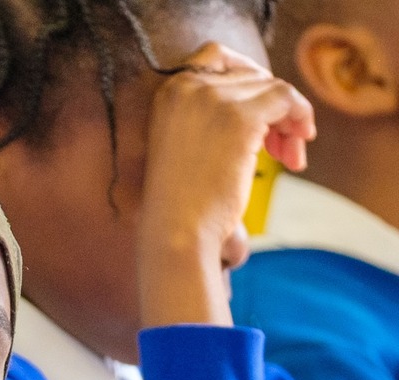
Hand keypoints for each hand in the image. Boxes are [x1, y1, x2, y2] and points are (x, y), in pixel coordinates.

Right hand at [138, 43, 316, 327]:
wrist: (175, 232)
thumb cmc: (182, 202)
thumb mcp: (186, 143)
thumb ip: (210, 112)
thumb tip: (266, 91)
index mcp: (168, 92)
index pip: (218, 57)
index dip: (249, 81)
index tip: (264, 113)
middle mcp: (187, 87)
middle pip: (251, 75)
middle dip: (273, 108)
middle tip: (281, 148)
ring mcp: (212, 98)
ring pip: (273, 86)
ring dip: (290, 119)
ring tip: (289, 155)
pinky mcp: (240, 117)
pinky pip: (287, 98)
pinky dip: (300, 119)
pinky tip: (296, 155)